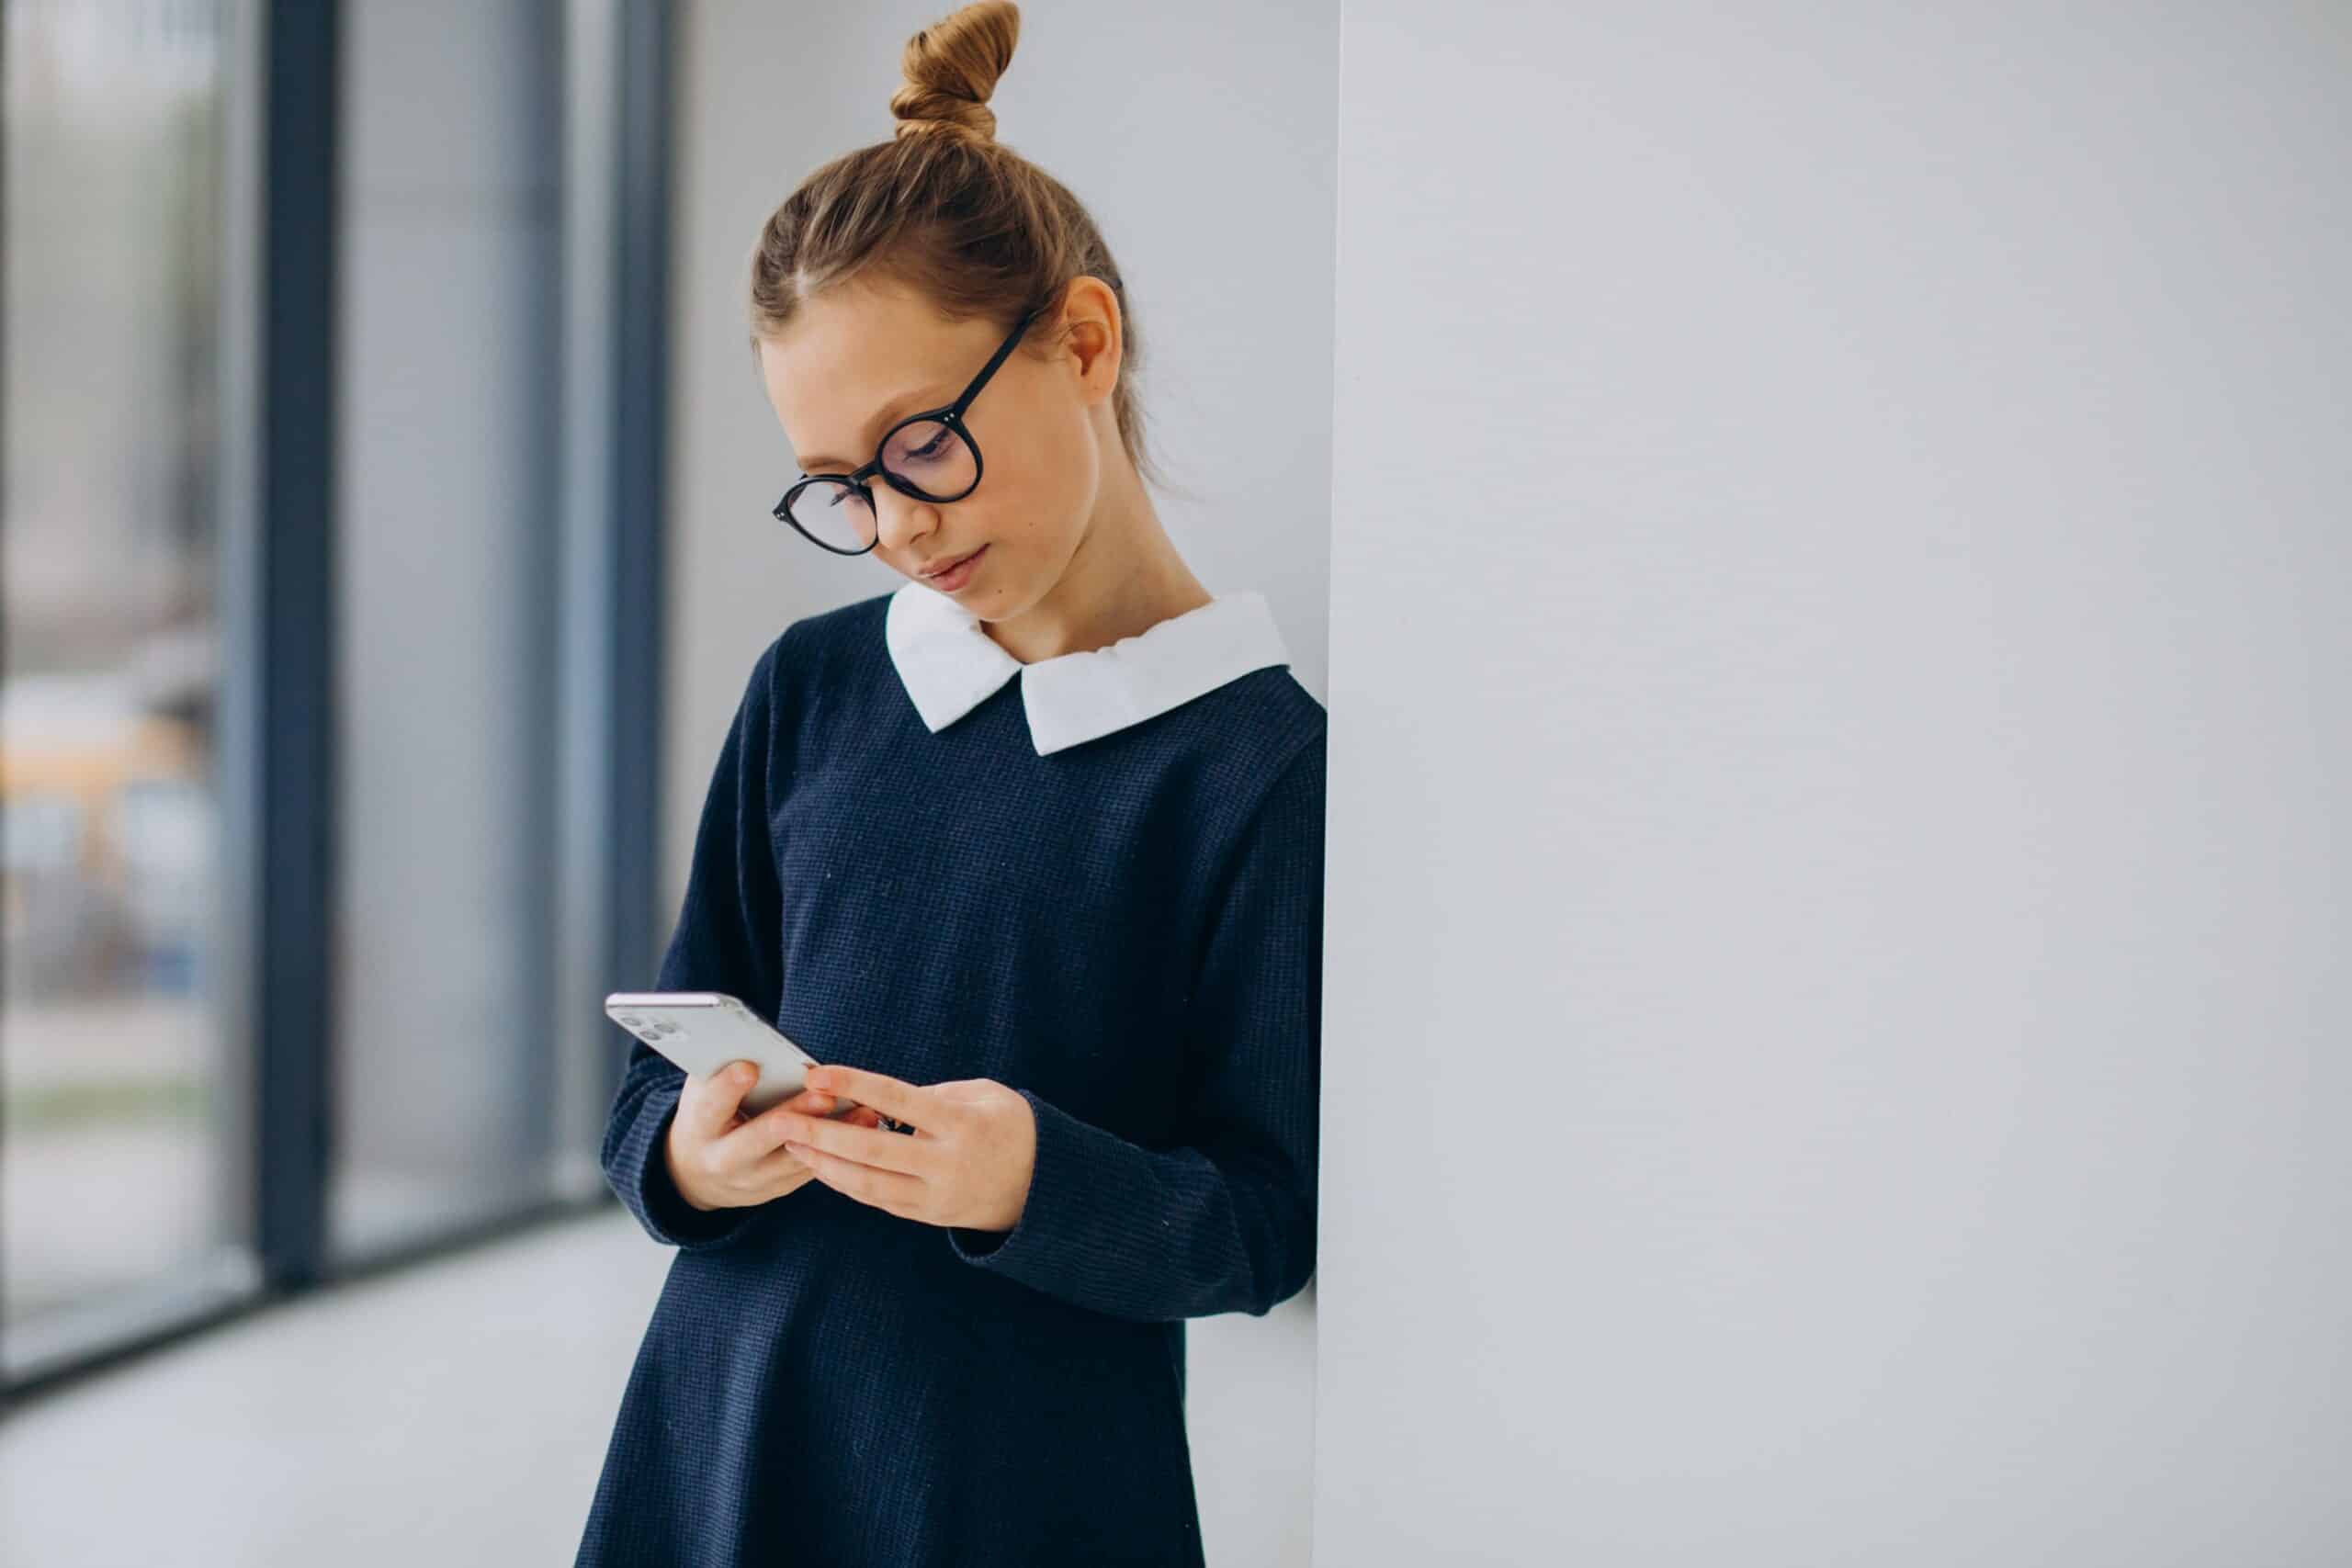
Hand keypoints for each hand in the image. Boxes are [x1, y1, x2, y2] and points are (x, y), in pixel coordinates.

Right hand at [667, 1060, 885, 1212]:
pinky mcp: (777, 1188)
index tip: (749, 1067)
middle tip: (825, 1096)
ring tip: (863, 1110)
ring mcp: (751, 1180)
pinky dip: (839, 1148)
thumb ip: (719, 1066)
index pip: (712, 1107)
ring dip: (832, 1134)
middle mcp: (723, 1160)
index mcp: (699, 1128)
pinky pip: (811, 1169)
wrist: (697, 1173)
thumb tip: (748, 1035)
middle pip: (760, 1139)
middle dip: (794, 1116)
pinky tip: (865, 1126)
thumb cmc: (707, 1113)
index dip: (728, 1087)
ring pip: (795, 1158)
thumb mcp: (701, 1089)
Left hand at [766, 1065, 1037, 1235]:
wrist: (1043, 1186)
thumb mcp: (986, 1094)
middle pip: (872, 1151)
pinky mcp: (928, 1216)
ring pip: (868, 1185)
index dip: (855, 1085)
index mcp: (962, 1125)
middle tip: (782, 1119)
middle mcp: (947, 1165)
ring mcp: (936, 1196)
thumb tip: (880, 1101)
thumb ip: (934, 1095)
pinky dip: (846, 1183)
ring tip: (791, 1144)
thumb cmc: (1011, 1126)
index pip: (898, 1101)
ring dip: (824, 1164)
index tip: (817, 1072)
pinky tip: (821, 1165)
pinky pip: (879, 1200)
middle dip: (822, 1134)